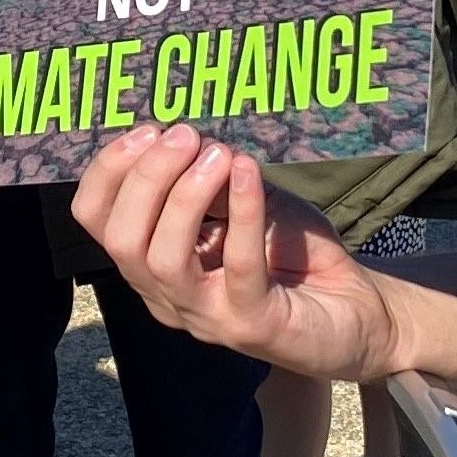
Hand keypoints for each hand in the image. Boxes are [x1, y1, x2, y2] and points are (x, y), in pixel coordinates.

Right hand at [71, 123, 402, 383]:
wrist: (361, 311)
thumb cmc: (293, 253)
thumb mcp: (244, 201)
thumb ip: (212, 177)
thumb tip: (186, 137)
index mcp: (152, 263)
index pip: (95, 219)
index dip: (108, 170)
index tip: (148, 129)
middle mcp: (167, 296)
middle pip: (121, 239)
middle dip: (145, 178)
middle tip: (184, 135)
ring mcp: (207, 317)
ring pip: (161, 260)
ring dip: (183, 196)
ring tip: (216, 153)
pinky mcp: (253, 327)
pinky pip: (238, 267)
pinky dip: (242, 213)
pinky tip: (249, 172)